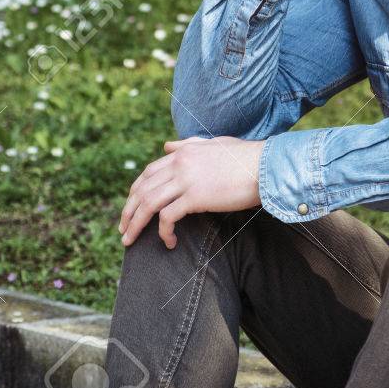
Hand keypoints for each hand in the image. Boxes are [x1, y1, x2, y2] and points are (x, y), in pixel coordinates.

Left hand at [118, 136, 264, 248]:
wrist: (265, 166)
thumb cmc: (244, 157)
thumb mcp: (213, 144)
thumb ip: (188, 145)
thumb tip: (167, 145)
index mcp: (182, 152)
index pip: (148, 173)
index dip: (135, 192)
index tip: (130, 208)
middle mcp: (179, 163)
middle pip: (142, 188)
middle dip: (128, 211)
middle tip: (123, 229)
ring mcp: (186, 180)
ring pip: (148, 203)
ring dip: (136, 224)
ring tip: (130, 240)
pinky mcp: (196, 197)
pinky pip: (168, 217)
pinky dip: (163, 232)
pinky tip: (169, 242)